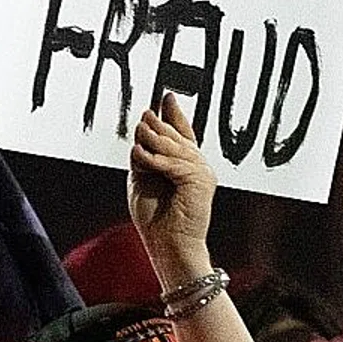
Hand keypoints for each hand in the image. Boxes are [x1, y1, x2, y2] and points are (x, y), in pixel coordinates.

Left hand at [127, 92, 217, 283]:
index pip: (182, 134)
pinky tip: (143, 156)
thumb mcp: (143, 178)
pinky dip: (156, 159)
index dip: (174, 114)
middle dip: (157, 126)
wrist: (167, 245)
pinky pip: (175, 163)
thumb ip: (145, 156)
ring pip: (175, 147)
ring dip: (153, 141)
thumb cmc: (155, 218)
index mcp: (185, 166)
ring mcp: (202, 173)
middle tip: (145, 117)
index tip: (168, 96)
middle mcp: (198, 167)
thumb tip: (143, 129)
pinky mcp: (200, 182)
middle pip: (177, 136)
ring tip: (140, 141)